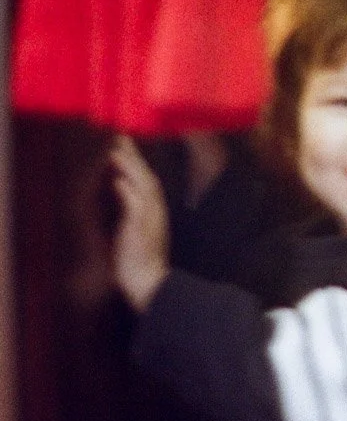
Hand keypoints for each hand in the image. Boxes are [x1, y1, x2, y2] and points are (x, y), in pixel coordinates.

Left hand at [108, 135, 169, 310]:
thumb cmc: (140, 261)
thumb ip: (130, 207)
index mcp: (154, 211)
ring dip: (130, 168)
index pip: (146, 180)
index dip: (135, 162)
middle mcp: (155, 211)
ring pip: (143, 187)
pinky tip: (118, 181)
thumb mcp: (136, 229)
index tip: (124, 144)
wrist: (151, 284)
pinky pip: (135, 208)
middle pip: (147, 177)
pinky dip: (127, 193)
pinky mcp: (140, 230)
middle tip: (120, 136)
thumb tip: (120, 185)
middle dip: (133, 156)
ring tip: (116, 151)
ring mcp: (150, 220)